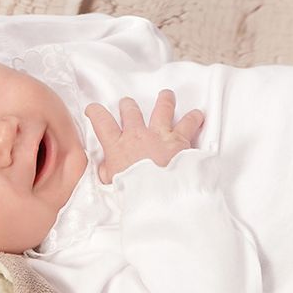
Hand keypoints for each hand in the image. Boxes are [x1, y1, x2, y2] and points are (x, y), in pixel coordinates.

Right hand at [85, 90, 204, 182]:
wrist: (160, 196)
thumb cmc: (136, 193)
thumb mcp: (112, 185)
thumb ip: (108, 173)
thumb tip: (105, 169)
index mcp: (118, 146)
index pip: (101, 122)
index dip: (96, 112)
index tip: (94, 109)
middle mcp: (138, 135)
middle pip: (130, 111)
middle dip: (128, 105)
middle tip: (127, 104)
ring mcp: (159, 135)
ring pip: (162, 108)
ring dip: (164, 101)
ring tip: (166, 96)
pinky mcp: (180, 139)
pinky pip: (189, 123)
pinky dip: (194, 118)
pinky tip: (197, 116)